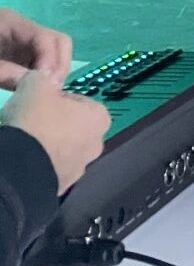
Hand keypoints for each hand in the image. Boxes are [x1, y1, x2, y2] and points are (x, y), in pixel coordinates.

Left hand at [0, 9, 71, 89]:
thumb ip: (5, 72)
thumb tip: (34, 86)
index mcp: (11, 23)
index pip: (45, 37)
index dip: (50, 60)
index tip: (46, 84)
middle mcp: (25, 29)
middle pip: (59, 41)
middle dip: (60, 66)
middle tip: (52, 89)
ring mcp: (26, 42)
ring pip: (57, 52)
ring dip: (56, 72)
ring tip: (46, 92)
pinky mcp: (24, 55)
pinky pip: (45, 62)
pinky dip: (47, 76)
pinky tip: (40, 89)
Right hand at [1, 71, 109, 194]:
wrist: (21, 170)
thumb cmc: (36, 122)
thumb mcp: (35, 86)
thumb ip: (41, 77)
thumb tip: (42, 78)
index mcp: (100, 117)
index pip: (78, 101)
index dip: (56, 99)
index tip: (38, 102)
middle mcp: (96, 144)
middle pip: (71, 127)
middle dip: (52, 123)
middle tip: (29, 122)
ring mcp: (80, 169)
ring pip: (61, 149)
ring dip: (45, 145)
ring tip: (23, 141)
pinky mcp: (60, 187)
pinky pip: (48, 168)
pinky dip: (37, 163)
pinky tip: (22, 159)